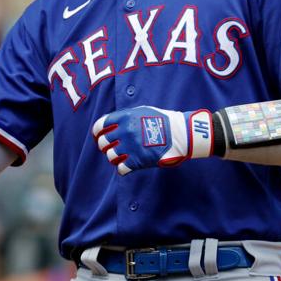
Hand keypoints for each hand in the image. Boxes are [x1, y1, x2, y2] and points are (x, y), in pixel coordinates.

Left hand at [92, 106, 214, 174]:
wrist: (182, 135)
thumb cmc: (163, 121)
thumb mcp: (142, 111)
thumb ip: (124, 116)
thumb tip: (109, 123)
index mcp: (124, 118)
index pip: (100, 126)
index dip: (97, 132)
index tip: (98, 136)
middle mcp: (125, 132)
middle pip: (103, 143)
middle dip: (105, 146)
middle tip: (111, 147)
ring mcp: (131, 147)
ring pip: (110, 157)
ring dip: (114, 157)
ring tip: (120, 157)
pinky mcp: (138, 161)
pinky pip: (121, 169)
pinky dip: (122, 168)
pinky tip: (127, 166)